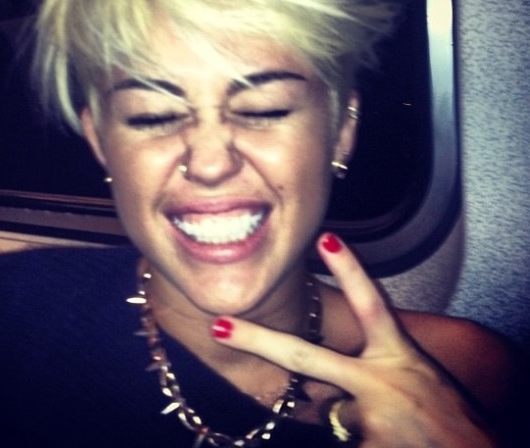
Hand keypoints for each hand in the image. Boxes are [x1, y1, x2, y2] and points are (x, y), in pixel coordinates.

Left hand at [211, 234, 495, 446]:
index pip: (372, 302)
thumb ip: (373, 360)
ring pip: (326, 411)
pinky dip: (354, 437)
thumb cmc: (445, 411)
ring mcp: (370, 417)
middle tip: (218, 325)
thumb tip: (321, 365)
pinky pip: (339, 437)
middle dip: (257, 341)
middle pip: (307, 358)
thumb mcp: (415, 372)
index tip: (326, 236)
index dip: (350, 268)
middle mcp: (380, 381)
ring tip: (385, 425)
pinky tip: (384, 440)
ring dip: (344, 415)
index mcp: (399, 354)